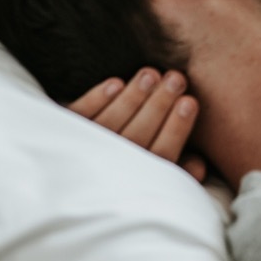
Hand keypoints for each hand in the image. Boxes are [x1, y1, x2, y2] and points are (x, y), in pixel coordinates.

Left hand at [67, 68, 205, 181]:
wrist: (65, 186)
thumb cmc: (124, 174)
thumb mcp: (155, 182)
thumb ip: (177, 172)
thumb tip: (199, 166)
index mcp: (138, 181)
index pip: (162, 154)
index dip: (177, 128)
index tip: (189, 101)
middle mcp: (109, 170)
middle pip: (138, 136)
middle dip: (159, 104)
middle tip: (175, 78)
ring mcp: (82, 152)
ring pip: (110, 124)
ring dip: (132, 97)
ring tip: (150, 74)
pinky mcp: (61, 136)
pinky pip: (79, 117)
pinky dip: (96, 100)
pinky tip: (115, 84)